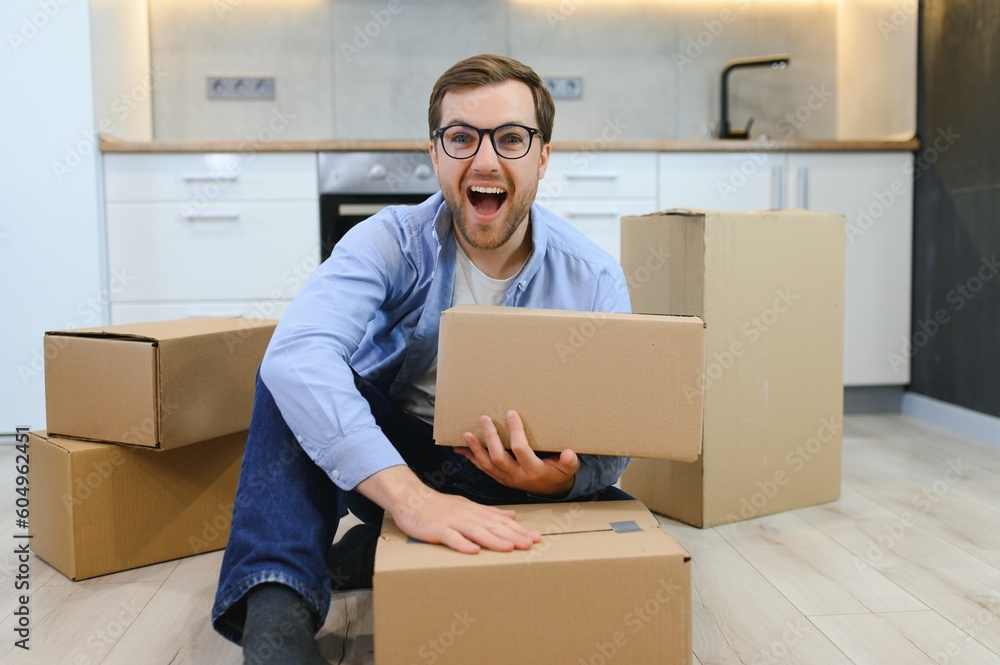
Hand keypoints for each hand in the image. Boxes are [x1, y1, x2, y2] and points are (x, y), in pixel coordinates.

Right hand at [355, 466, 539, 553]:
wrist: (411, 499)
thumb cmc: (440, 507)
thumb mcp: (468, 506)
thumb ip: (490, 513)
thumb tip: (513, 517)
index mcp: (476, 511)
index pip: (501, 522)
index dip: (519, 530)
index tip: (536, 538)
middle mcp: (467, 515)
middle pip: (493, 526)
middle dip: (513, 535)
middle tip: (531, 544)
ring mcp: (452, 522)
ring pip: (476, 531)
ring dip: (493, 540)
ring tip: (510, 548)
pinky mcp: (436, 529)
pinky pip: (450, 537)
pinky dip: (462, 544)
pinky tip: (473, 551)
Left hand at [455, 410, 579, 497]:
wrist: (552, 491)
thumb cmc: (560, 474)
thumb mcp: (569, 469)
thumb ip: (570, 462)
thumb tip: (568, 453)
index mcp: (534, 471)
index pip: (521, 450)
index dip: (515, 431)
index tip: (511, 413)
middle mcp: (517, 477)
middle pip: (498, 457)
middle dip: (490, 438)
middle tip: (484, 419)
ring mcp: (506, 479)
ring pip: (487, 465)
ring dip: (475, 449)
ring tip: (466, 434)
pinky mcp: (500, 479)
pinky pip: (483, 469)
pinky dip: (472, 458)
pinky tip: (461, 449)